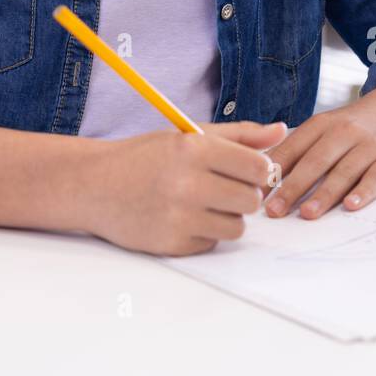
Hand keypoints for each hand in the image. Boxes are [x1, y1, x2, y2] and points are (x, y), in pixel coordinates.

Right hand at [90, 119, 287, 256]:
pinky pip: (212, 244)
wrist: (94, 185)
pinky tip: (183, 218)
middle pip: (251, 200)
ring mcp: (179, 217)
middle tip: (223, 187)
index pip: (257, 166)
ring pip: (236, 227)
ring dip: (226, 217)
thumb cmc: (144, 157)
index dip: (258, 170)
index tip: (246, 170)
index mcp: (194, 149)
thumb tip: (282, 130)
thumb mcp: (188, 136)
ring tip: (203, 203)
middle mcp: (188, 183)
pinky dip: (204, 234)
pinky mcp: (172, 245)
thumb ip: (239, 135)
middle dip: (243, 195)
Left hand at [263, 91, 375, 220]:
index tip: (254, 192)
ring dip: (324, 194)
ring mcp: (369, 145)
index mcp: (321, 124)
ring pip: (343, 171)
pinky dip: (364, 191)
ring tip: (307, 214)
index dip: (272, 171)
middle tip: (274, 211)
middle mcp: (344, 132)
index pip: (292, 148)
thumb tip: (260, 175)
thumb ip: (298, 148)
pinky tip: (351, 205)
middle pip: (314, 161)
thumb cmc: (354, 128)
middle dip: (292, 187)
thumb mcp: (325, 128)